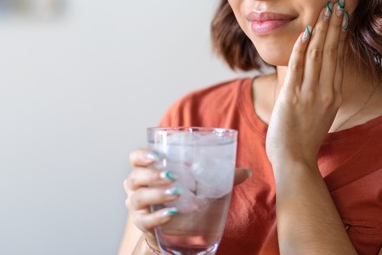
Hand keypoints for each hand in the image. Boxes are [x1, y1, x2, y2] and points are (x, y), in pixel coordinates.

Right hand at [122, 148, 251, 245]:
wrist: (175, 227)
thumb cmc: (184, 197)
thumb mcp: (199, 183)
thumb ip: (220, 176)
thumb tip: (247, 172)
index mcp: (148, 170)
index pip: (135, 158)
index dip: (142, 155)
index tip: (157, 155)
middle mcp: (137, 187)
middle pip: (135, 177)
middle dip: (152, 175)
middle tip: (172, 175)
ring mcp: (138, 207)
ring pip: (138, 198)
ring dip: (157, 194)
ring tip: (176, 193)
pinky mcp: (143, 224)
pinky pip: (146, 220)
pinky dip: (158, 217)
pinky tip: (172, 214)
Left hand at [266, 0, 348, 166]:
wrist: (295, 160)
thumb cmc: (304, 139)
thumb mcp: (320, 113)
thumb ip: (321, 92)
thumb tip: (319, 75)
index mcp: (334, 94)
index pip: (338, 57)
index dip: (341, 34)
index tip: (343, 15)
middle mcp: (326, 91)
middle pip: (331, 50)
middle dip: (334, 24)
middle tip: (337, 2)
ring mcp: (310, 93)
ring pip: (318, 54)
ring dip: (322, 29)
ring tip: (325, 9)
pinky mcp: (293, 97)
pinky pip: (298, 66)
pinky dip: (302, 47)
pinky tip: (305, 31)